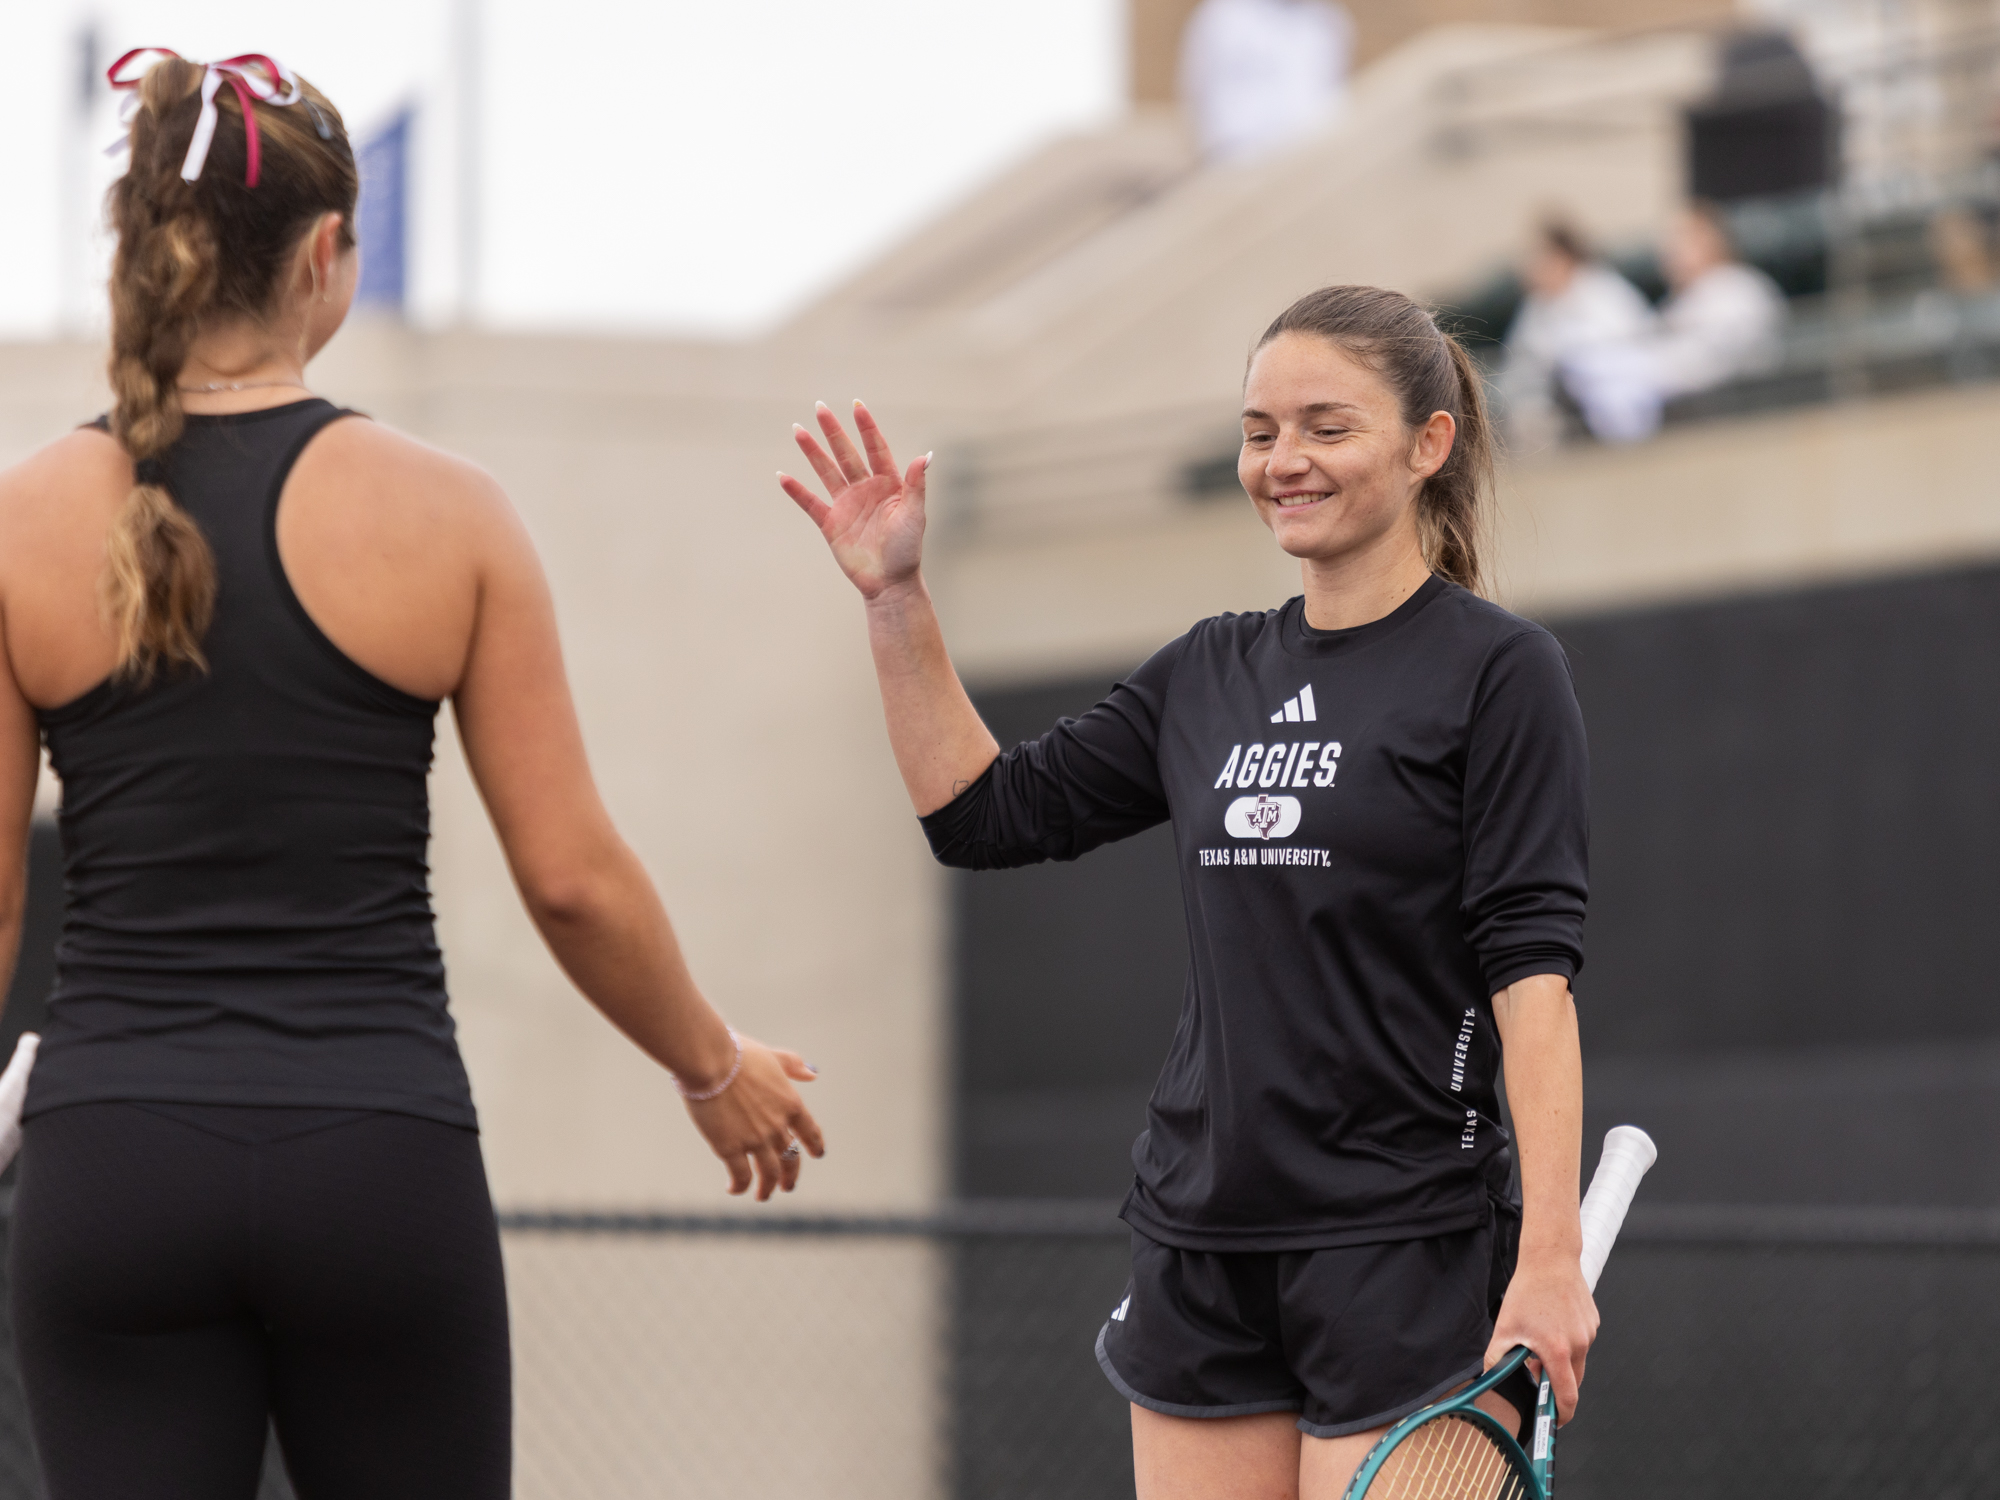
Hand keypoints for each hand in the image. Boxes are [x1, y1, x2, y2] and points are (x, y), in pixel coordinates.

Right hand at [684, 1036, 824, 1200]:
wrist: (711, 1062)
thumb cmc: (738, 1054)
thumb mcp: (772, 1056)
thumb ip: (793, 1065)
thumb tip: (813, 1073)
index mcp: (791, 1103)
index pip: (810, 1131)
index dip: (815, 1144)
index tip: (817, 1154)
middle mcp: (778, 1125)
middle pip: (790, 1158)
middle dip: (790, 1175)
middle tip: (787, 1186)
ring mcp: (755, 1139)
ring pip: (769, 1173)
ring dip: (768, 1188)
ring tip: (763, 1196)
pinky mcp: (730, 1148)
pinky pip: (741, 1176)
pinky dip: (740, 1186)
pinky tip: (734, 1189)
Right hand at [778, 400, 928, 600]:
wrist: (890, 582)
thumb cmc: (907, 550)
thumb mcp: (915, 515)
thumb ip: (916, 485)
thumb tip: (925, 456)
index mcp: (888, 484)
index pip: (876, 449)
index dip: (866, 428)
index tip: (857, 406)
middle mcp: (865, 490)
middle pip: (846, 454)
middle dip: (833, 431)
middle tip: (819, 407)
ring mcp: (847, 505)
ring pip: (826, 472)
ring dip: (812, 452)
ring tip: (798, 430)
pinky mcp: (831, 524)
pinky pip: (810, 503)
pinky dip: (797, 491)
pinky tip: (783, 476)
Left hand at [1484, 1247, 1597, 1424]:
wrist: (1550, 1258)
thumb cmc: (1527, 1292)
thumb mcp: (1505, 1328)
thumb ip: (1497, 1359)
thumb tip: (1492, 1379)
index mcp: (1558, 1350)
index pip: (1566, 1397)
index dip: (1561, 1415)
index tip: (1553, 1421)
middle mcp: (1579, 1344)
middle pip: (1572, 1381)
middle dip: (1556, 1384)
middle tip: (1536, 1372)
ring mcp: (1589, 1333)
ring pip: (1577, 1361)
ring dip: (1560, 1361)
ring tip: (1540, 1340)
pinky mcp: (1593, 1323)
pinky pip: (1581, 1343)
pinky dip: (1568, 1344)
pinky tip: (1552, 1324)